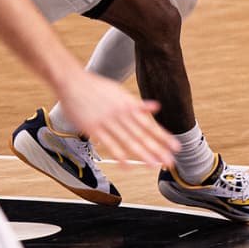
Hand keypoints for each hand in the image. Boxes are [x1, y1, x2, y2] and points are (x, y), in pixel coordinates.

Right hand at [58, 72, 179, 166]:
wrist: (72, 82)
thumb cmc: (96, 87)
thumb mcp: (120, 92)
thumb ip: (138, 104)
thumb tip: (156, 106)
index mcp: (128, 105)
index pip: (149, 124)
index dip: (163, 137)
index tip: (175, 147)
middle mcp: (121, 114)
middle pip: (142, 134)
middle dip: (157, 149)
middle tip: (169, 161)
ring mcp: (107, 121)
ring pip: (129, 140)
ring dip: (143, 154)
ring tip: (154, 165)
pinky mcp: (93, 128)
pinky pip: (109, 144)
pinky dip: (119, 155)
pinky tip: (128, 165)